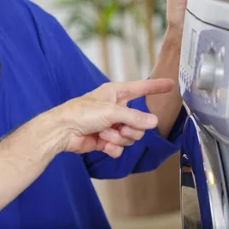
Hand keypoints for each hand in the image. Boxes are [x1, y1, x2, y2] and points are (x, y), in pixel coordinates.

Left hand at [51, 78, 173, 157]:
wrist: (62, 131)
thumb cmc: (80, 113)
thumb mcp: (111, 111)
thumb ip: (135, 117)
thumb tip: (154, 122)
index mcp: (115, 94)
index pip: (140, 88)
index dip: (155, 86)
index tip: (171, 84)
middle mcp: (114, 109)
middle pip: (139, 122)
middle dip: (131, 129)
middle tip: (119, 128)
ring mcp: (110, 125)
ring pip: (131, 136)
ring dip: (119, 138)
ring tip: (105, 134)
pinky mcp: (105, 140)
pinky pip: (120, 148)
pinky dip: (112, 148)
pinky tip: (102, 144)